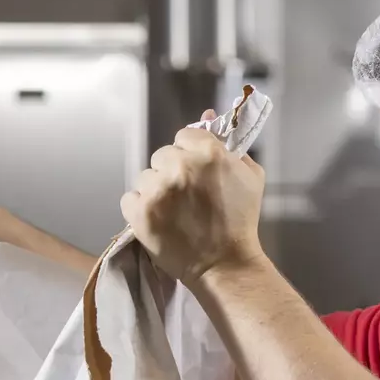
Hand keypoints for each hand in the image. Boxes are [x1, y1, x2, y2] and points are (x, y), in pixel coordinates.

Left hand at [120, 122, 266, 287]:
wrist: (225, 265)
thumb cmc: (240, 221)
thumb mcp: (249, 176)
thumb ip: (230, 144)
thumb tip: (206, 115)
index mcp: (208, 152)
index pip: (184, 135)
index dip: (190, 154)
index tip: (196, 173)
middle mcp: (180, 166)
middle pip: (163, 155)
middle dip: (172, 172)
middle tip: (186, 197)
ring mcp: (157, 190)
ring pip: (145, 177)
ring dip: (155, 191)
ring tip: (173, 213)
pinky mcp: (139, 213)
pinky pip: (130, 199)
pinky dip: (140, 209)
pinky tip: (159, 221)